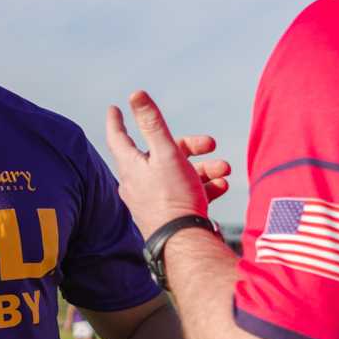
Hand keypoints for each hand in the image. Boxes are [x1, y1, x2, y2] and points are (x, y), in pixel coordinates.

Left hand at [105, 90, 232, 235]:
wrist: (184, 244)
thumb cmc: (173, 197)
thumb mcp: (166, 153)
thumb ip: (152, 123)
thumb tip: (135, 95)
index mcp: (132, 166)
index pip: (118, 137)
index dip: (117, 121)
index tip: (114, 109)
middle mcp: (138, 183)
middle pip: (160, 154)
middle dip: (190, 146)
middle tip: (210, 144)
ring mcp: (153, 201)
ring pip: (178, 174)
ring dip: (204, 168)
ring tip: (224, 170)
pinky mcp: (169, 215)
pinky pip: (185, 194)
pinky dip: (203, 187)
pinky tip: (221, 186)